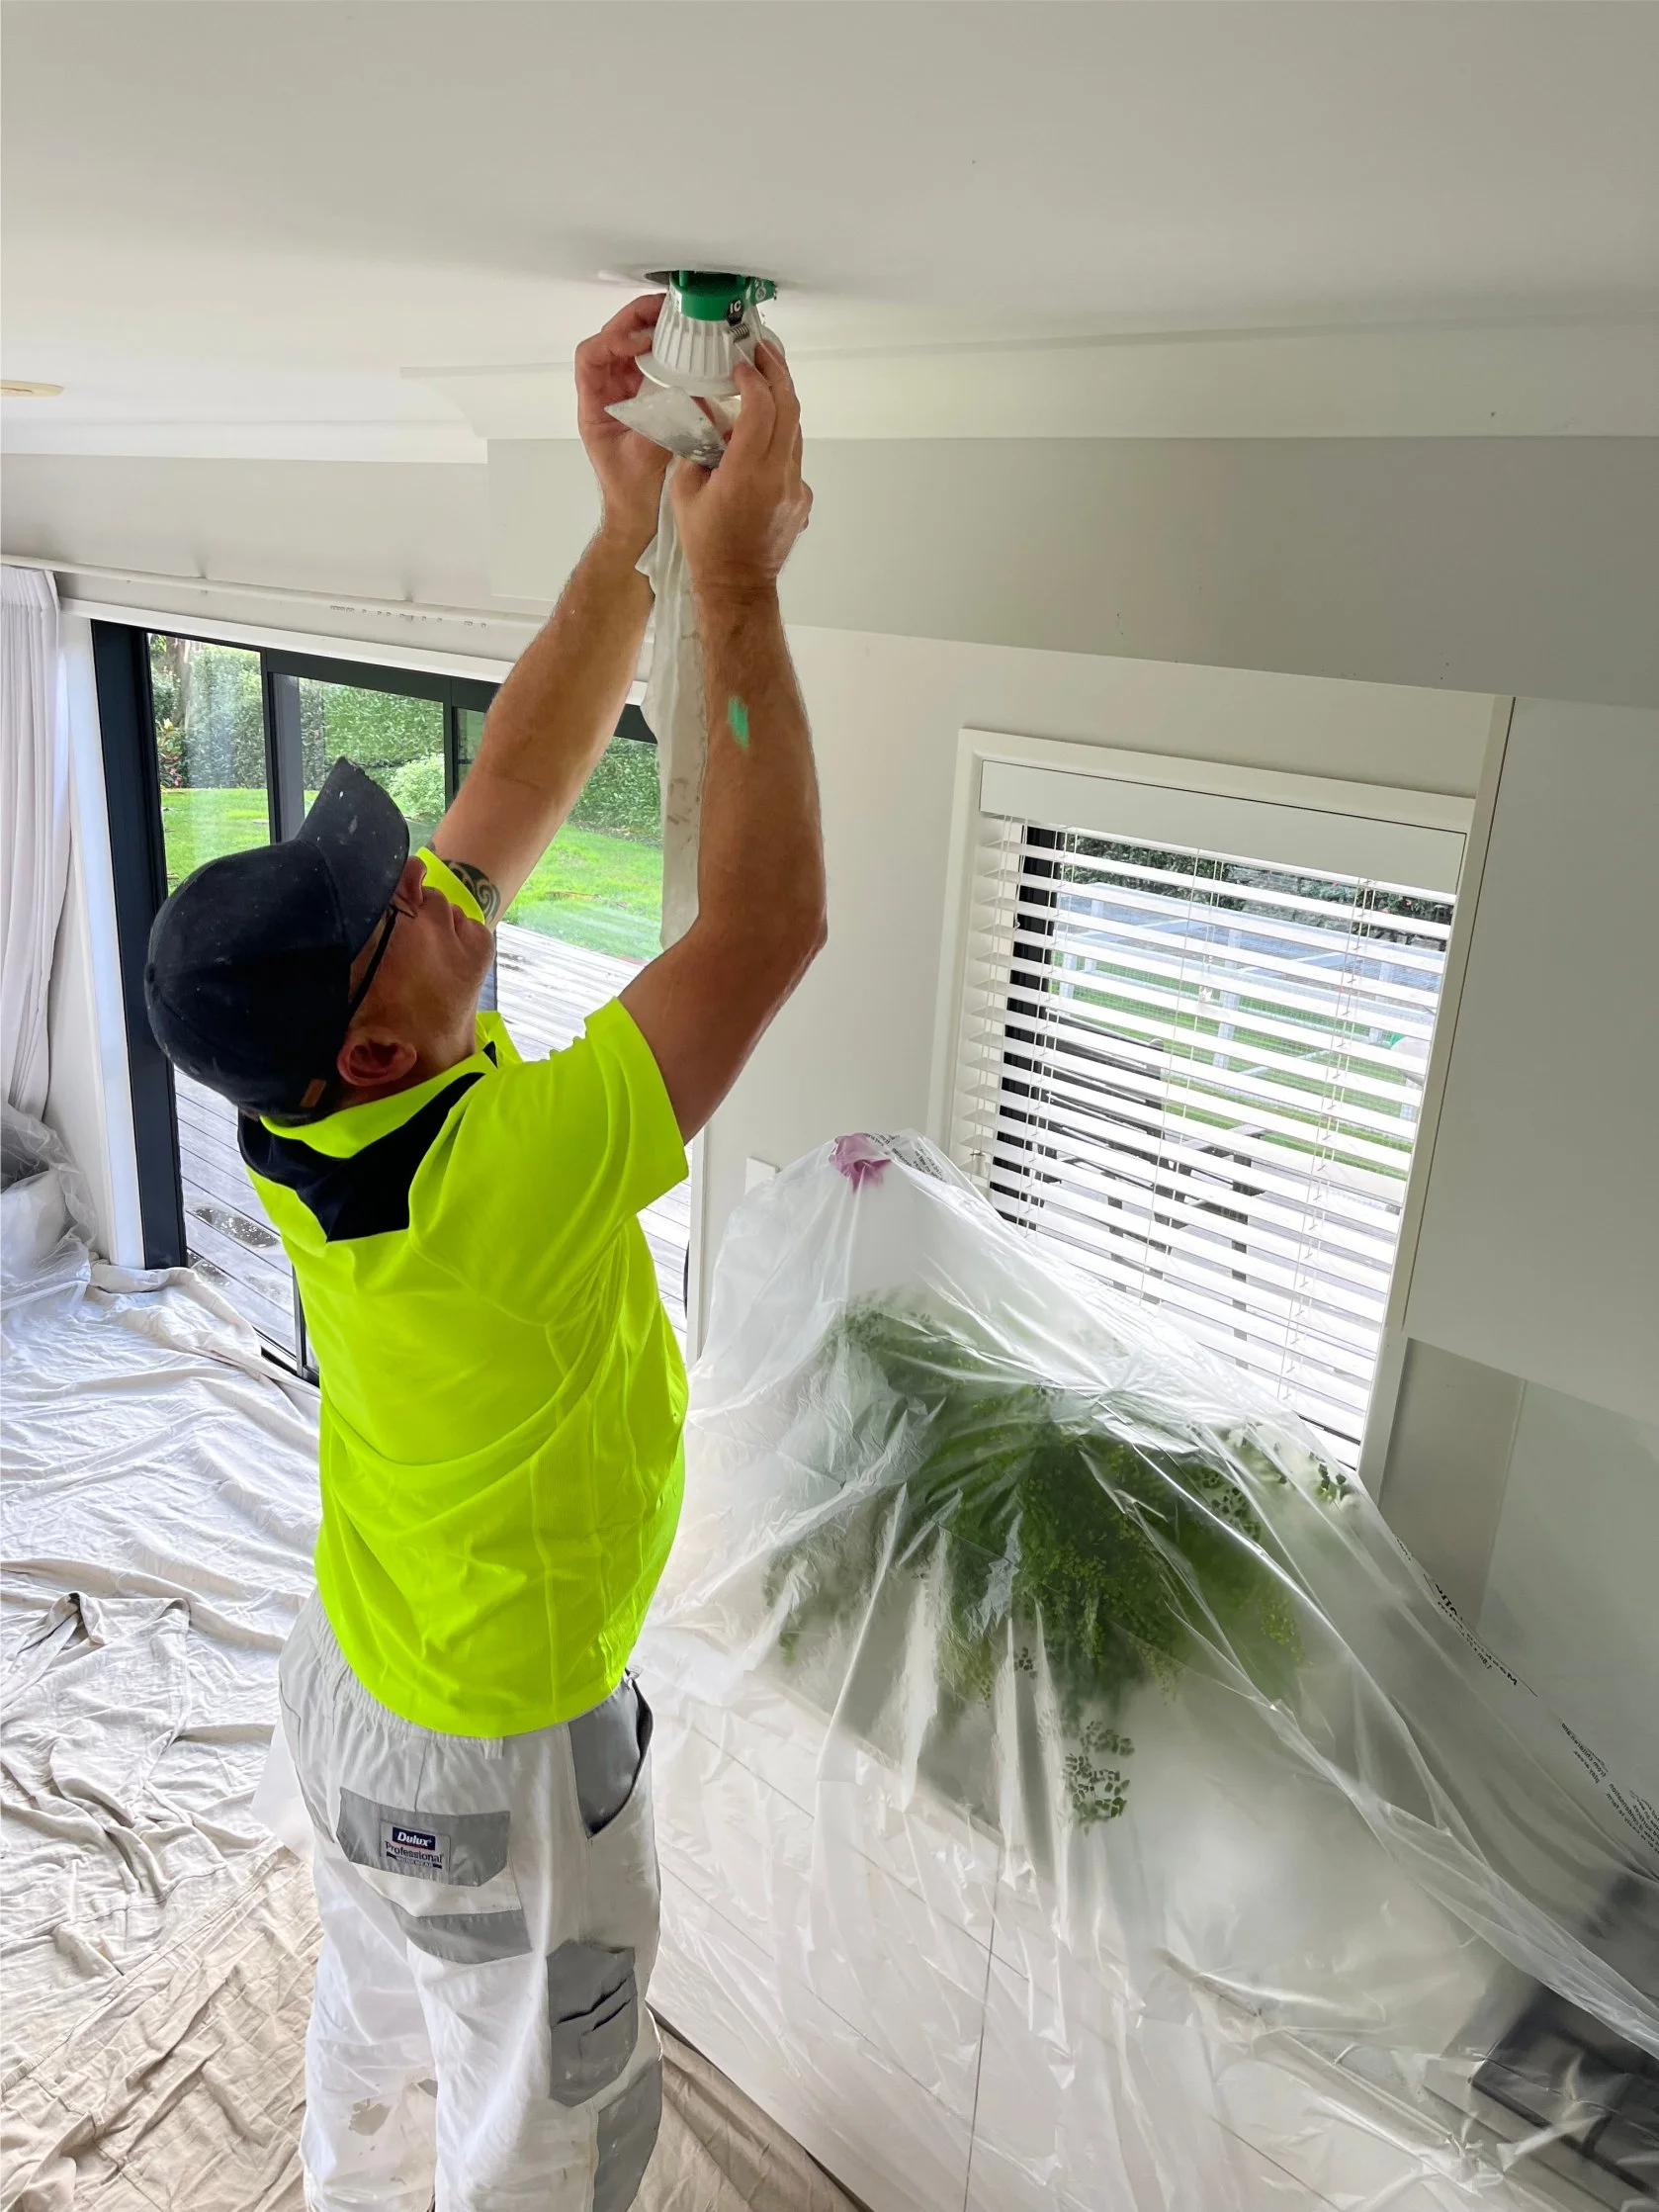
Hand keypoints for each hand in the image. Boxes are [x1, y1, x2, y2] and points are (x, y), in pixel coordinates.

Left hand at [575, 295, 672, 550]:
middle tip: (664, 308)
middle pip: (611, 340)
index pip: (590, 355)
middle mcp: (605, 392)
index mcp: (594, 404)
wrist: (635, 512)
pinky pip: (648, 361)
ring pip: (629, 346)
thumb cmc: (630, 492)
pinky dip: (663, 347)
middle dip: (634, 320)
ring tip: (676, 317)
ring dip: (649, 328)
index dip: (612, 340)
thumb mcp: (644, 460)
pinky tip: (683, 343)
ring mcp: (623, 392)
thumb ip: (662, 428)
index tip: (640, 341)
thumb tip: (687, 399)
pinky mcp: (643, 396)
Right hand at [669, 344, 811, 603]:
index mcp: (747, 472)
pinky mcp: (802, 498)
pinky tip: (761, 435)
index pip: (762, 406)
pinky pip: (793, 457)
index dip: (753, 377)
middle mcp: (779, 476)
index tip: (740, 363)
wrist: (736, 586)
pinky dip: (779, 437)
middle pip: (790, 408)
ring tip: (763, 381)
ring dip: (780, 402)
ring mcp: (795, 488)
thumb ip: (695, 444)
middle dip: (777, 372)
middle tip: (762, 350)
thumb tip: (702, 409)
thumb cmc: (706, 544)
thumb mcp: (685, 489)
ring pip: (795, 430)